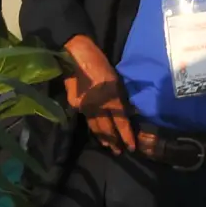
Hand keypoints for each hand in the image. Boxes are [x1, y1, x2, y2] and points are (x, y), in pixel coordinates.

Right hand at [62, 36, 134, 155]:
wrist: (74, 55)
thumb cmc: (99, 62)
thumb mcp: (116, 79)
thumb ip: (120, 97)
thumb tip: (126, 111)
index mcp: (111, 98)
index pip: (121, 122)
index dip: (126, 136)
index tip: (131, 147)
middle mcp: (98, 106)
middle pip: (107, 129)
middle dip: (114, 141)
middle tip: (118, 151)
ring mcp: (85, 107)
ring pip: (95, 126)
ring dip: (102, 137)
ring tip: (108, 146)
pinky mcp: (75, 104)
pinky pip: (86, 118)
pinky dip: (92, 126)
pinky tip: (95, 131)